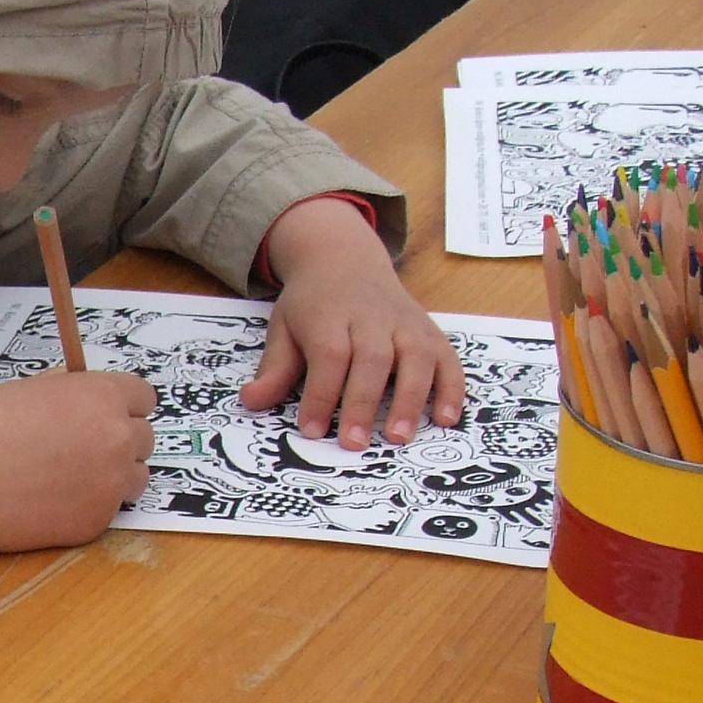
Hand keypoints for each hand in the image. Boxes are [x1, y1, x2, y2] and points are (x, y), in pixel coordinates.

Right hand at [0, 369, 156, 576]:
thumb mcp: (33, 390)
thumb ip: (72, 394)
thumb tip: (85, 401)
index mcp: (103, 396)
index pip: (145, 398)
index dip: (125, 406)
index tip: (109, 416)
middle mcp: (117, 438)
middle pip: (145, 439)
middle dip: (120, 442)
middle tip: (84, 450)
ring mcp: (110, 485)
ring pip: (135, 479)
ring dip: (114, 476)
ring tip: (72, 478)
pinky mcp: (95, 523)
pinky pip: (107, 511)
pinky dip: (87, 507)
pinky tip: (51, 503)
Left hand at [243, 196, 463, 446]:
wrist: (344, 258)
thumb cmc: (313, 304)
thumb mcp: (284, 328)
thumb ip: (275, 369)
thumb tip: (251, 400)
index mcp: (329, 316)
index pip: (329, 356)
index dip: (322, 395)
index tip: (313, 430)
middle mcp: (371, 317)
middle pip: (372, 359)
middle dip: (363, 403)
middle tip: (354, 444)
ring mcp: (405, 323)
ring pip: (415, 357)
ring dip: (411, 399)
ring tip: (399, 438)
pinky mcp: (429, 330)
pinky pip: (447, 357)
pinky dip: (451, 387)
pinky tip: (447, 419)